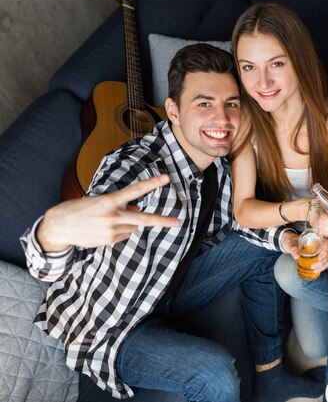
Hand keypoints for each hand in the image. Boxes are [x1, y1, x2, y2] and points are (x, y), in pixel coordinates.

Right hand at [36, 175, 179, 251]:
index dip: (151, 184)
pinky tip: (105, 228)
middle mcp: (113, 216)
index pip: (135, 190)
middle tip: (177, 222)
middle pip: (143, 218)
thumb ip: (121, 204)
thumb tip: (137, 210)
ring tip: (109, 219)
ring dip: (129, 222)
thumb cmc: (80, 209)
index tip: (166, 179)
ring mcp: (111, 230)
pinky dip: (121, 230)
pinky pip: (124, 234)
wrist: (59, 227)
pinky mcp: (109, 240)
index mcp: (110, 201)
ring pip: (133, 226)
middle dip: (162, 221)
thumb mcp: (100, 201)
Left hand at [283, 234, 327, 272]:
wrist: (293, 243)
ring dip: (324, 266)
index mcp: (318, 239)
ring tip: (315, 270)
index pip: (327, 244)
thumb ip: (294, 249)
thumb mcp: (292, 244)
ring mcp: (324, 250)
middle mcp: (323, 244)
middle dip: (322, 262)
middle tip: (313, 267)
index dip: (325, 252)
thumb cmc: (294, 242)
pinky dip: (326, 266)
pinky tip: (320, 269)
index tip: (319, 258)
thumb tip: (296, 256)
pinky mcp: (323, 256)